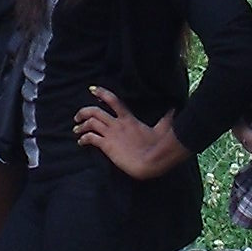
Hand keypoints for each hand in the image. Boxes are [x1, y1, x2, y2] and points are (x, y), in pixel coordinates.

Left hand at [71, 87, 186, 180]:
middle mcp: (117, 124)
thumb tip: (175, 109)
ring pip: (90, 123)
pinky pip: (91, 138)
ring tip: (76, 129)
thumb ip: (166, 118)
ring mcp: (111, 134)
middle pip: (95, 111)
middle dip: (83, 112)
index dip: (101, 93)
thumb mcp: (163, 129)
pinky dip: (83, 138)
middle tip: (77, 116)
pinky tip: (81, 142)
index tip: (92, 90)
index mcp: (129, 118)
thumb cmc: (158, 146)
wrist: (150, 161)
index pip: (113, 100)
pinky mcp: (107, 146)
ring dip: (81, 125)